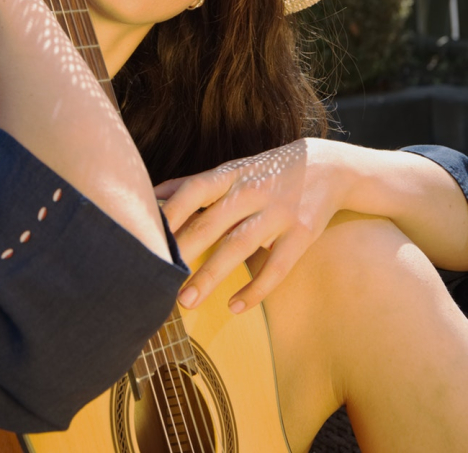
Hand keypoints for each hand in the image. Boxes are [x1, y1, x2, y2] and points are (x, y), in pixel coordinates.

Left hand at [156, 138, 348, 312]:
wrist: (327, 166)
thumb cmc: (265, 172)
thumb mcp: (231, 171)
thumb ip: (193, 185)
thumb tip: (151, 196)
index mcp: (229, 175)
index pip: (194, 189)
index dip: (171, 211)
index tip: (146, 236)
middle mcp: (251, 191)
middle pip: (212, 222)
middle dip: (184, 252)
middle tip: (158, 280)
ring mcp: (278, 212)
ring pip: (240, 246)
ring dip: (211, 275)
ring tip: (186, 301)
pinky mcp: (301, 233)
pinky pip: (277, 267)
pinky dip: (256, 289)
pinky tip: (234, 307)